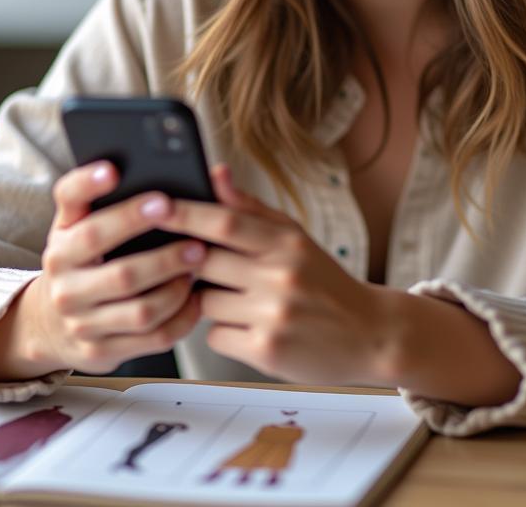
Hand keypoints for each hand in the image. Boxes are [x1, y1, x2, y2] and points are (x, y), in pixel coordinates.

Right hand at [26, 162, 206, 374]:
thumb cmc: (83, 259)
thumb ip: (104, 197)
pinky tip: (196, 297)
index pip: (68, 205)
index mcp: (62, 240)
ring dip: (177, 287)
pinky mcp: (101, 351)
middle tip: (195, 237)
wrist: (51, 322)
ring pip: (141, 309)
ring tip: (199, 262)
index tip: (115, 170)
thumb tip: (151, 166)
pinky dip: (181, 317)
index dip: (89, 185)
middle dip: (163, 254)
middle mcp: (65, 282)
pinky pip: (152, 338)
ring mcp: (82, 322)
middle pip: (121, 270)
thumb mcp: (81, 226)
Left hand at [151, 164, 395, 385]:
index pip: (224, 223)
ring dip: (208, 300)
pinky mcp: (266, 351)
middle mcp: (280, 276)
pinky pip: (216, 336)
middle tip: (194, 262)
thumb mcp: (294, 238)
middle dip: (190, 262)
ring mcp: (272, 315)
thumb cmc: (325, 281)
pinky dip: (223, 330)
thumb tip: (215, 173)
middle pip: (205, 262)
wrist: (371, 334)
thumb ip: (249, 208)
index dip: (185, 214)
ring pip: (205, 302)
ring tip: (237, 299)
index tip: (154, 205)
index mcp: (286, 243)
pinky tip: (248, 326)